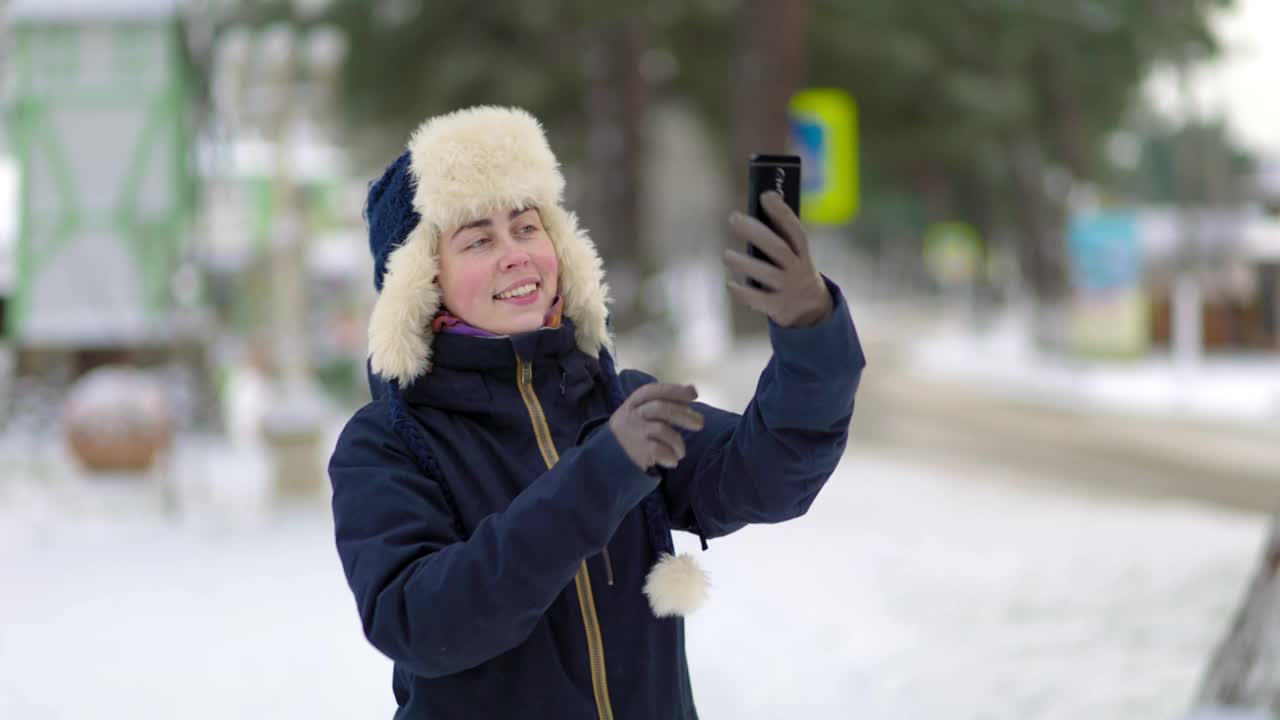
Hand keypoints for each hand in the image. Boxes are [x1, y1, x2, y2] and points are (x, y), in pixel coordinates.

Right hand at [608, 383, 704, 471]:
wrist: (608, 456)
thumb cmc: (634, 430)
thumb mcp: (641, 411)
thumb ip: (664, 402)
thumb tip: (692, 391)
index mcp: (634, 402)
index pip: (654, 391)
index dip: (675, 390)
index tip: (694, 394)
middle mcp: (632, 414)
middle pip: (661, 408)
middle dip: (684, 415)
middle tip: (700, 424)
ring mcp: (634, 432)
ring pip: (661, 429)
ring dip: (678, 442)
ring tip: (681, 452)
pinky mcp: (636, 450)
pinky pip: (659, 450)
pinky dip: (670, 456)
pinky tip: (673, 461)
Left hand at [724, 191, 832, 327]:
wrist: (812, 312)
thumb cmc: (794, 273)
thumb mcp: (796, 257)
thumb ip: (779, 239)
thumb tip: (755, 212)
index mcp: (803, 254)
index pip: (795, 231)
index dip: (782, 213)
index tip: (766, 196)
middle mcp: (798, 270)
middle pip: (778, 249)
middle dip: (756, 232)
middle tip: (733, 218)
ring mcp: (788, 289)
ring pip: (766, 274)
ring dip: (744, 263)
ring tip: (726, 255)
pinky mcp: (778, 308)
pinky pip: (759, 300)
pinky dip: (743, 292)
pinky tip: (730, 283)